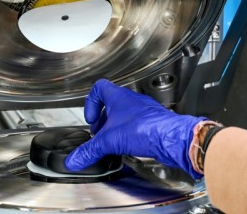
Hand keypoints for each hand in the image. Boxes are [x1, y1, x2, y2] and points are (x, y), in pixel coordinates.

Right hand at [65, 79, 207, 178]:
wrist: (172, 137)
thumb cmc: (146, 128)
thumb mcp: (109, 141)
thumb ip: (90, 150)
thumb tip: (75, 159)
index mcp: (118, 97)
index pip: (99, 88)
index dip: (90, 103)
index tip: (91, 119)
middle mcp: (132, 100)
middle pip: (111, 103)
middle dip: (102, 119)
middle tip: (99, 133)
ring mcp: (143, 111)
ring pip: (124, 114)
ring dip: (116, 126)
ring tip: (112, 141)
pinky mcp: (152, 122)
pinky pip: (136, 124)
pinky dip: (129, 133)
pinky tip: (128, 146)